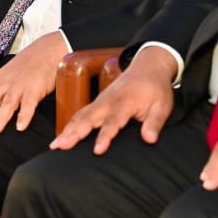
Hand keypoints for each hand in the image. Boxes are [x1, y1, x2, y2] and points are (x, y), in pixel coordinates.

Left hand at [0, 31, 67, 132]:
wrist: (46, 51)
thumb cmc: (24, 67)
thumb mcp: (4, 77)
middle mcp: (5, 83)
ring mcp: (20, 86)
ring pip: (8, 101)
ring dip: (1, 116)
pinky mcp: (35, 89)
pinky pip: (29, 104)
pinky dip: (25, 115)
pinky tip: (21, 127)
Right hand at [50, 46, 175, 153]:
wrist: (148, 67)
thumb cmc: (156, 88)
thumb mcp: (162, 105)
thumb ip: (154, 122)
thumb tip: (149, 139)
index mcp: (126, 101)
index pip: (113, 121)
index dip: (105, 136)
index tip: (97, 150)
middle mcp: (109, 100)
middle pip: (88, 117)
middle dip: (74, 132)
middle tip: (60, 146)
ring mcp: (101, 101)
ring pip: (81, 115)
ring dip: (67, 130)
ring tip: (55, 146)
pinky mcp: (97, 102)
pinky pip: (81, 114)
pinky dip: (69, 125)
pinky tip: (62, 138)